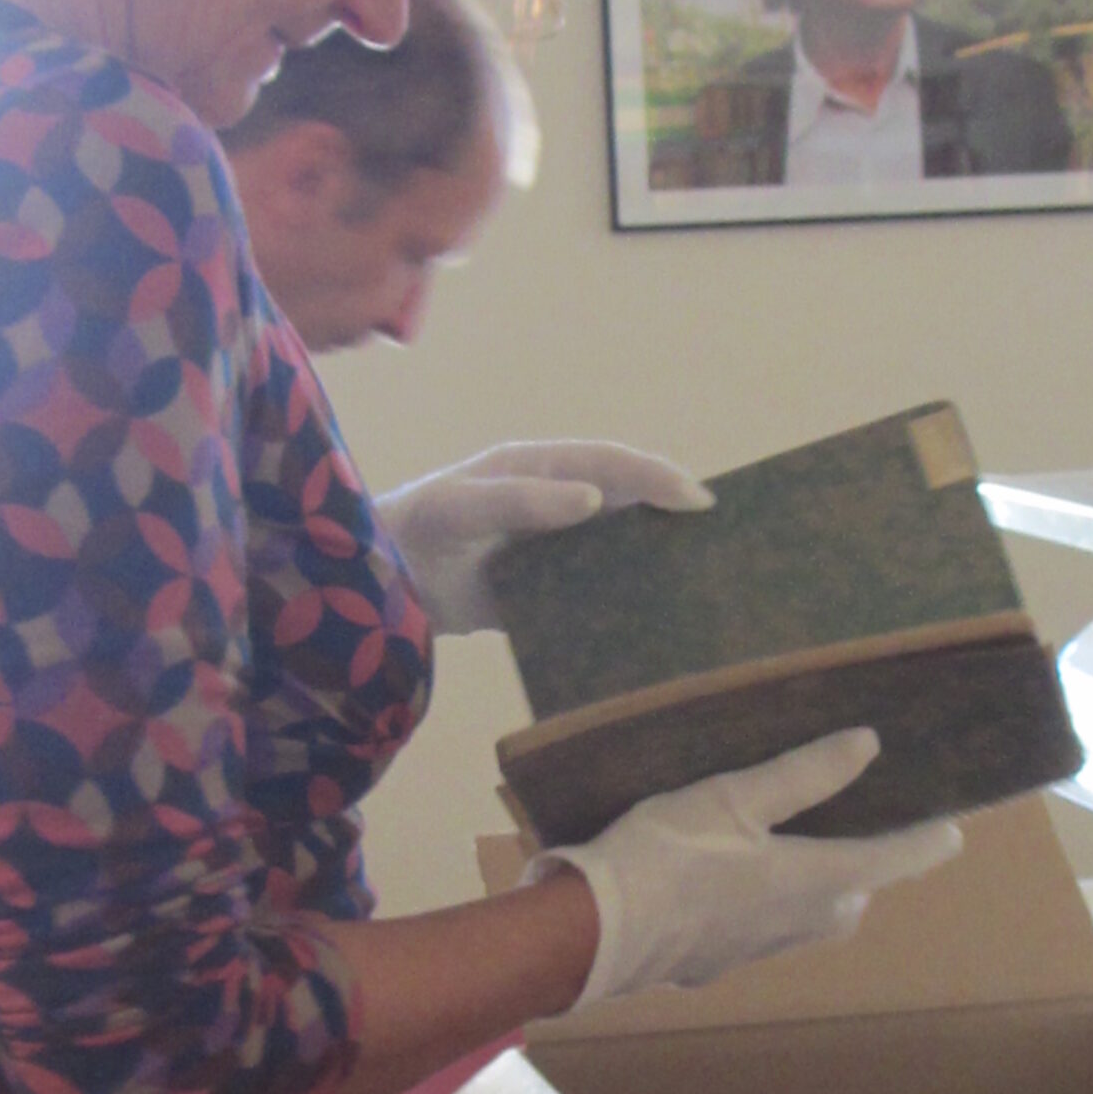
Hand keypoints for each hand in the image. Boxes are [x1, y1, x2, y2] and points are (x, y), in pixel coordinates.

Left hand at [376, 440, 711, 633]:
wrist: (372, 588)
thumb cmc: (410, 529)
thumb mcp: (460, 507)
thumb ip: (521, 501)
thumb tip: (594, 499)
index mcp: (536, 470)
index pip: (610, 464)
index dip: (656, 478)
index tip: (698, 502)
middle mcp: (551, 505)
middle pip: (624, 504)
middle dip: (670, 515)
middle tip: (720, 540)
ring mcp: (547, 552)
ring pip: (613, 550)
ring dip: (650, 563)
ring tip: (699, 582)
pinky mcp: (538, 598)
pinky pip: (588, 598)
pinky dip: (617, 609)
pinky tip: (646, 629)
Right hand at [528, 727, 963, 1006]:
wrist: (594, 932)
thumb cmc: (670, 856)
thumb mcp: (735, 797)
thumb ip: (805, 774)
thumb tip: (870, 745)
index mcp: (819, 881)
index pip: (899, 860)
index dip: (929, 839)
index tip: (953, 827)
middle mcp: (802, 924)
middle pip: (855, 893)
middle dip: (864, 863)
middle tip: (857, 822)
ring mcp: (758, 950)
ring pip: (809, 916)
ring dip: (814, 885)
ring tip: (793, 844)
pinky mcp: (715, 961)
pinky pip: (760, 929)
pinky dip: (762, 903)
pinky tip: (727, 881)